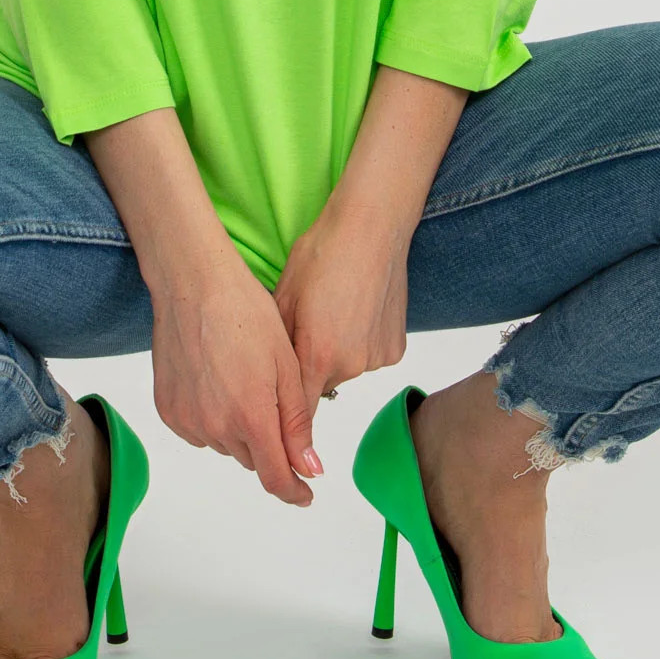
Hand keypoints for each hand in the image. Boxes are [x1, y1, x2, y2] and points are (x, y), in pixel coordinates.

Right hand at [148, 252, 322, 506]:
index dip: (294, 491)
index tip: (306, 493)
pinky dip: (213, 418)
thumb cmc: (246, 313)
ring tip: (241, 379)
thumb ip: (296, 423)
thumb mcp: (286, 365)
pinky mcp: (168, 410)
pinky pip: (199, 431)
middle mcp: (215, 427)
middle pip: (252, 458)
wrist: (193, 284)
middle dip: (268, 442)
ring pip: (226, 444)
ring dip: (239, 429)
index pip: (275, 477)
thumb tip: (309, 469)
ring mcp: (187, 420)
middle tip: (272, 397)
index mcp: (251, 416)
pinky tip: (217, 381)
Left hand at [273, 197, 411, 430]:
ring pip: (345, 369)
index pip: (297, 412)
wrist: (370, 227)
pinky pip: (369, 356)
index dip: (285, 421)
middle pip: (320, 384)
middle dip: (309, 366)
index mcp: (318, 356)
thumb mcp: (283, 298)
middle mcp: (351, 365)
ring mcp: (377, 358)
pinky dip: (361, 341)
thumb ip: (276, 347)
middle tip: (307, 325)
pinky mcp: (396, 348)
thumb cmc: (321, 254)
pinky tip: (357, 309)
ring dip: (337, 353)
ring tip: (335, 311)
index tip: (277, 431)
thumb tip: (264, 378)